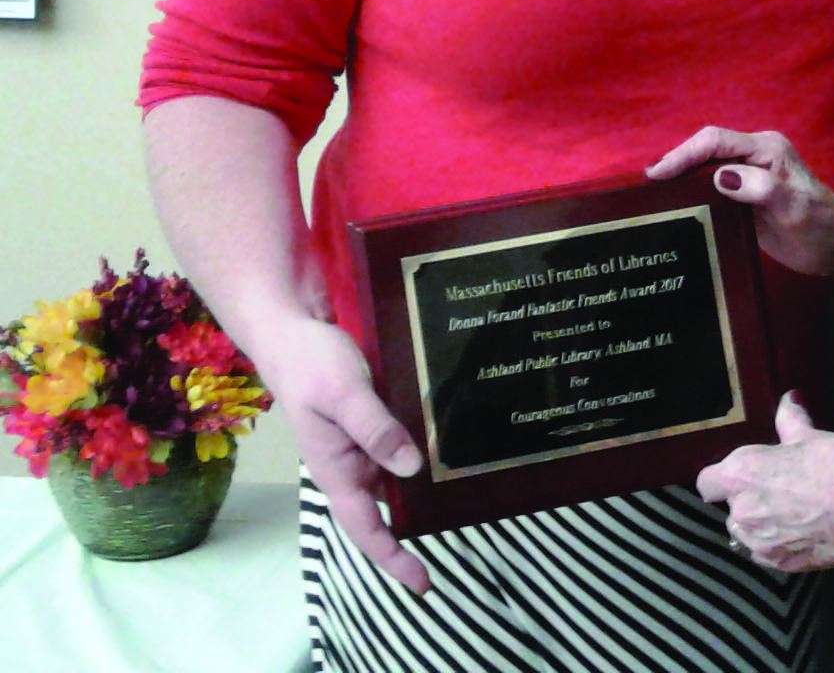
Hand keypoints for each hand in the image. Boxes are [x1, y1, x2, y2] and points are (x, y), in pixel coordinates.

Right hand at [247, 316, 430, 592]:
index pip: (366, 528)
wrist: (292, 329)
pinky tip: (449, 452)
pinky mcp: (369, 422)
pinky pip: (396, 449)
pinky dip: (417, 457)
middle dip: (412, 532)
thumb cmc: (312, 364)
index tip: (423, 584)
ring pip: (392, 479)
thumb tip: (410, 469)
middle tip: (454, 544)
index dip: (393, 558)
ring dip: (419, 494)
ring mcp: (359, 445)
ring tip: (462, 502)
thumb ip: (375, 429)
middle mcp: (349, 465)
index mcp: (336, 470)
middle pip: (382, 512)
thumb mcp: (345, 394)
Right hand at [647, 128, 833, 275]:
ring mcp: (748, 175)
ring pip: (705, 166)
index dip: (684, 154)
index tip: (657, 174)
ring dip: (680, 177)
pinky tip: (674, 207)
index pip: (716, 141)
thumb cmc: (820, 225)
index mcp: (766, 149)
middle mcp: (754, 156)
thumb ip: (762, 189)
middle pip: (706, 149)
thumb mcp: (794, 208)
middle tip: (646, 187)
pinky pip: (710, 186)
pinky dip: (690, 192)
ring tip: (651, 196)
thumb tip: (721, 177)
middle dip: (675, 162)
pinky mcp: (743, 194)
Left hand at [696, 393, 833, 572]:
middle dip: (748, 500)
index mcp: (742, 473)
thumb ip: (789, 419)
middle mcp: (742, 511)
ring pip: (746, 534)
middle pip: (730, 509)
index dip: (721, 479)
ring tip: (791, 513)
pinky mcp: (779, 564)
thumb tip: (788, 399)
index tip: (739, 476)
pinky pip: (765, 554)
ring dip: (760, 525)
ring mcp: (759, 542)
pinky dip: (776, 545)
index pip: (707, 483)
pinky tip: (801, 532)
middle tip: (778, 490)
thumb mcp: (810, 436)